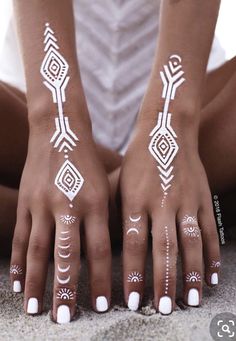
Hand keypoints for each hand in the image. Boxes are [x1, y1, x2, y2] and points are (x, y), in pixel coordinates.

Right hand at [10, 120, 110, 322]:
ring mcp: (43, 204)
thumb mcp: (107, 185)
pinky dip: (20, 262)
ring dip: (38, 282)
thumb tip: (119, 251)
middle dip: (65, 290)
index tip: (101, 306)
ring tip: (37, 310)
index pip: (99, 250)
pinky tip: (20, 283)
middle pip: (66, 255)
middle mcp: (69, 206)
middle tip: (64, 319)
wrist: (60, 132)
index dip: (99, 280)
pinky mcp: (27, 202)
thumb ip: (110, 216)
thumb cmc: (90, 162)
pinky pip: (22, 237)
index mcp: (95, 202)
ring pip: (40, 250)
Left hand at [120, 105, 219, 313]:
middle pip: (165, 248)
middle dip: (164, 280)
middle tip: (164, 308)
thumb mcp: (119, 181)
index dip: (133, 273)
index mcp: (136, 199)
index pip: (134, 243)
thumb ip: (116, 211)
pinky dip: (212, 254)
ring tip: (191, 299)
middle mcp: (162, 202)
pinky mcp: (202, 197)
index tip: (132, 300)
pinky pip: (210, 230)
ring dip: (192, 273)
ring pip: (192, 242)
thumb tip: (107, 244)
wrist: (167, 132)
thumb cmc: (138, 159)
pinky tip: (212, 274)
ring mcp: (186, 200)